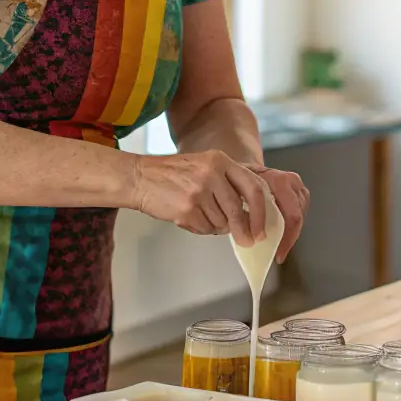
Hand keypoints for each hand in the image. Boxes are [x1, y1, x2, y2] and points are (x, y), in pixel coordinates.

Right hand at [132, 151, 269, 246]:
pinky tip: (191, 217)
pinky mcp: (186, 209)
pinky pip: (205, 229)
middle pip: (238, 210)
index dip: (261, 211)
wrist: (140, 177)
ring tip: (201, 215)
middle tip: (247, 240)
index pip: (253, 187)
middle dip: (245, 230)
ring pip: (221, 223)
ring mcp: (198, 192)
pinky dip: (202, 228)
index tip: (261, 227)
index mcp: (220, 160)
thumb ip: (228, 182)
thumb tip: (251, 211)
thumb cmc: (173, 173)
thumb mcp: (205, 165)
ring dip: (217, 226)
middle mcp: (211, 174)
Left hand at [245, 164, 308, 262]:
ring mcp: (298, 186)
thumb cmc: (242, 177)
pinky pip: (300, 212)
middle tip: (279, 253)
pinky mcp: (300, 191)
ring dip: (291, 232)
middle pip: (298, 217)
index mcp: (279, 181)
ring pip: (301, 215)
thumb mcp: (239, 190)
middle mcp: (292, 181)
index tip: (277, 253)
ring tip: (280, 246)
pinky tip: (283, 234)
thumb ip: (244, 209)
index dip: (286, 238)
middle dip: (289, 238)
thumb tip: (247, 235)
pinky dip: (292, 226)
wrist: (247, 166)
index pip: (291, 215)